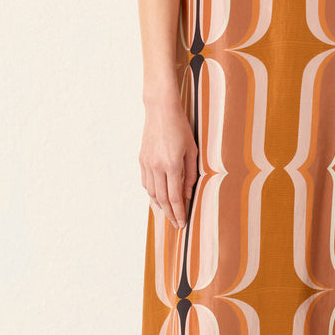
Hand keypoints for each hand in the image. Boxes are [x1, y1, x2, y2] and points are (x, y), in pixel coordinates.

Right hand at [139, 97, 197, 229]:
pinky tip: (157, 197)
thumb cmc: (181, 128)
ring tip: (167, 213)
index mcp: (171, 165)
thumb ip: (190, 173)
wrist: (161, 110)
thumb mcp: (192, 150)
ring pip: (151, 192)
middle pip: (162, 198)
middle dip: (169, 214)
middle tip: (176, 224)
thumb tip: (187, 194)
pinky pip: (146, 182)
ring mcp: (147, 164)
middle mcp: (157, 167)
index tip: (182, 223)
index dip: (179, 212)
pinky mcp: (142, 160)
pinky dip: (152, 193)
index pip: (174, 197)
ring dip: (159, 205)